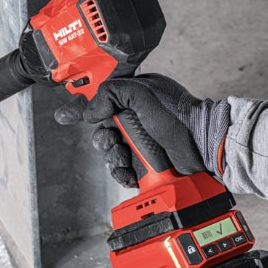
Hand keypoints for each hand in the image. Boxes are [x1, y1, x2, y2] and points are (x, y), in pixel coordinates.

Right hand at [54, 74, 230, 186]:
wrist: (201, 144)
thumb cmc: (178, 115)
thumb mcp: (141, 92)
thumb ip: (110, 94)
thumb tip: (90, 112)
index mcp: (133, 99)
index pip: (100, 102)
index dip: (81, 109)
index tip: (65, 115)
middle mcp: (135, 122)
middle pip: (101, 132)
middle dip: (103, 140)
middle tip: (113, 141)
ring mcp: (140, 145)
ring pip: (109, 154)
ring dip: (112, 158)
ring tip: (124, 158)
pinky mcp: (145, 165)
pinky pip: (122, 173)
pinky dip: (122, 175)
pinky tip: (130, 174)